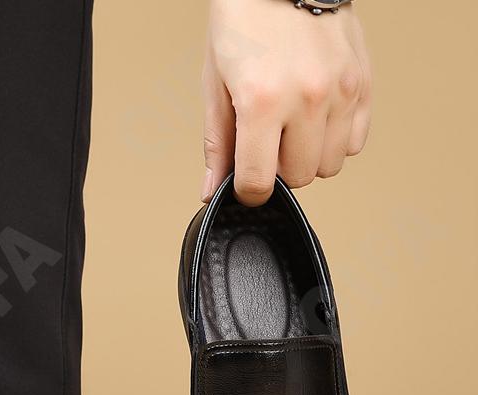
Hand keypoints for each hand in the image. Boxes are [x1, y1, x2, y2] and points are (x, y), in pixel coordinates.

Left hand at [202, 0, 371, 205]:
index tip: (244, 182)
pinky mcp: (363, 81)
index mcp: (262, 101)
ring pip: (330, 165)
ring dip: (309, 157)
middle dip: (279, 169)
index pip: (259, 182)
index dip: (247, 191)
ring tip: (292, 127)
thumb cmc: (244, 21)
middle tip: (266, 140)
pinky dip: (335, 140)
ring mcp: (341, 90)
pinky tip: (316, 118)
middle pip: (299, 177)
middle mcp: (307, 97)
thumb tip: (213, 190)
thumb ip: (217, 144)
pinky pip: (355, 142)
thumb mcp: (215, 84)